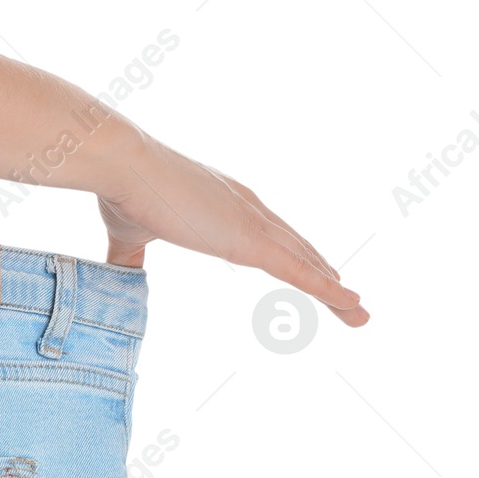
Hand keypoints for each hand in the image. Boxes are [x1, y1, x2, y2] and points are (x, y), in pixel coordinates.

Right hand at [97, 133, 368, 326]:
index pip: (268, 233)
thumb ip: (131, 256)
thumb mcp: (130, 231)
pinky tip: (349, 304)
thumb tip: (120, 274)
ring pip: (305, 261)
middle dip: (321, 273)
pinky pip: (299, 272)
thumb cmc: (125, 191)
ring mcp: (251, 221)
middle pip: (295, 247)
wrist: (125, 166)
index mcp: (223, 202)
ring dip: (333, 288)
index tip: (311, 269)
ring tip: (358, 311)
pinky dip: (327, 290)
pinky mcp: (248, 240)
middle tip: (346, 297)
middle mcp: (246, 207)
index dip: (292, 252)